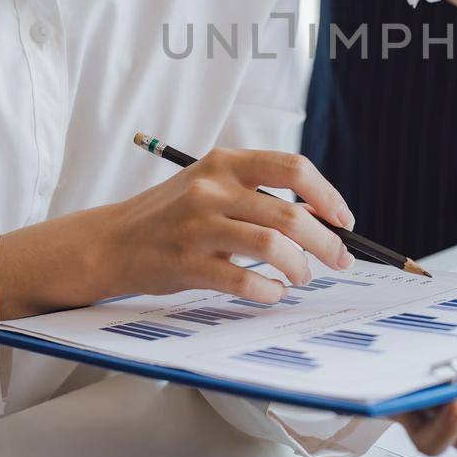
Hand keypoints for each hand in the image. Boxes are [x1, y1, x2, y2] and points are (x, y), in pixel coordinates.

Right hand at [0, 149, 355, 319]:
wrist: (111, 241)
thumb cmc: (172, 216)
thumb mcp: (211, 185)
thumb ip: (257, 194)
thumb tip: (319, 219)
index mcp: (224, 163)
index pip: (293, 168)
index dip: (327, 195)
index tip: (344, 220)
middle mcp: (213, 189)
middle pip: (290, 213)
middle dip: (326, 242)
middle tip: (339, 260)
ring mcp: (199, 226)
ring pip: (273, 246)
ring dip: (299, 268)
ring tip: (301, 277)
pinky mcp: (187, 262)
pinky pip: (244, 281)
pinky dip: (268, 291)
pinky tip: (272, 293)